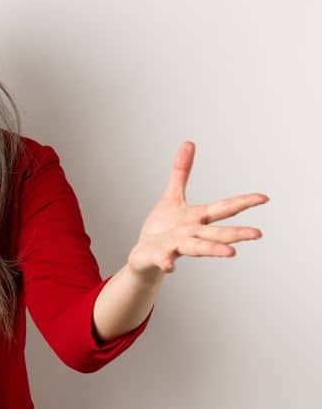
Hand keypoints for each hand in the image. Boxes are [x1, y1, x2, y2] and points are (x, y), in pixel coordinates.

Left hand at [127, 141, 267, 276]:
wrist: (144, 255)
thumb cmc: (163, 228)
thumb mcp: (172, 196)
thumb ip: (182, 172)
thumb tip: (189, 143)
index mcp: (197, 218)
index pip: (223, 209)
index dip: (243, 202)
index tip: (264, 198)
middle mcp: (191, 233)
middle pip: (216, 232)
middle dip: (236, 233)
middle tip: (258, 233)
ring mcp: (176, 246)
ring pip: (196, 247)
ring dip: (213, 249)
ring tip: (231, 253)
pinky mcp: (158, 255)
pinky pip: (163, 259)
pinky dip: (167, 262)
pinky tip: (170, 266)